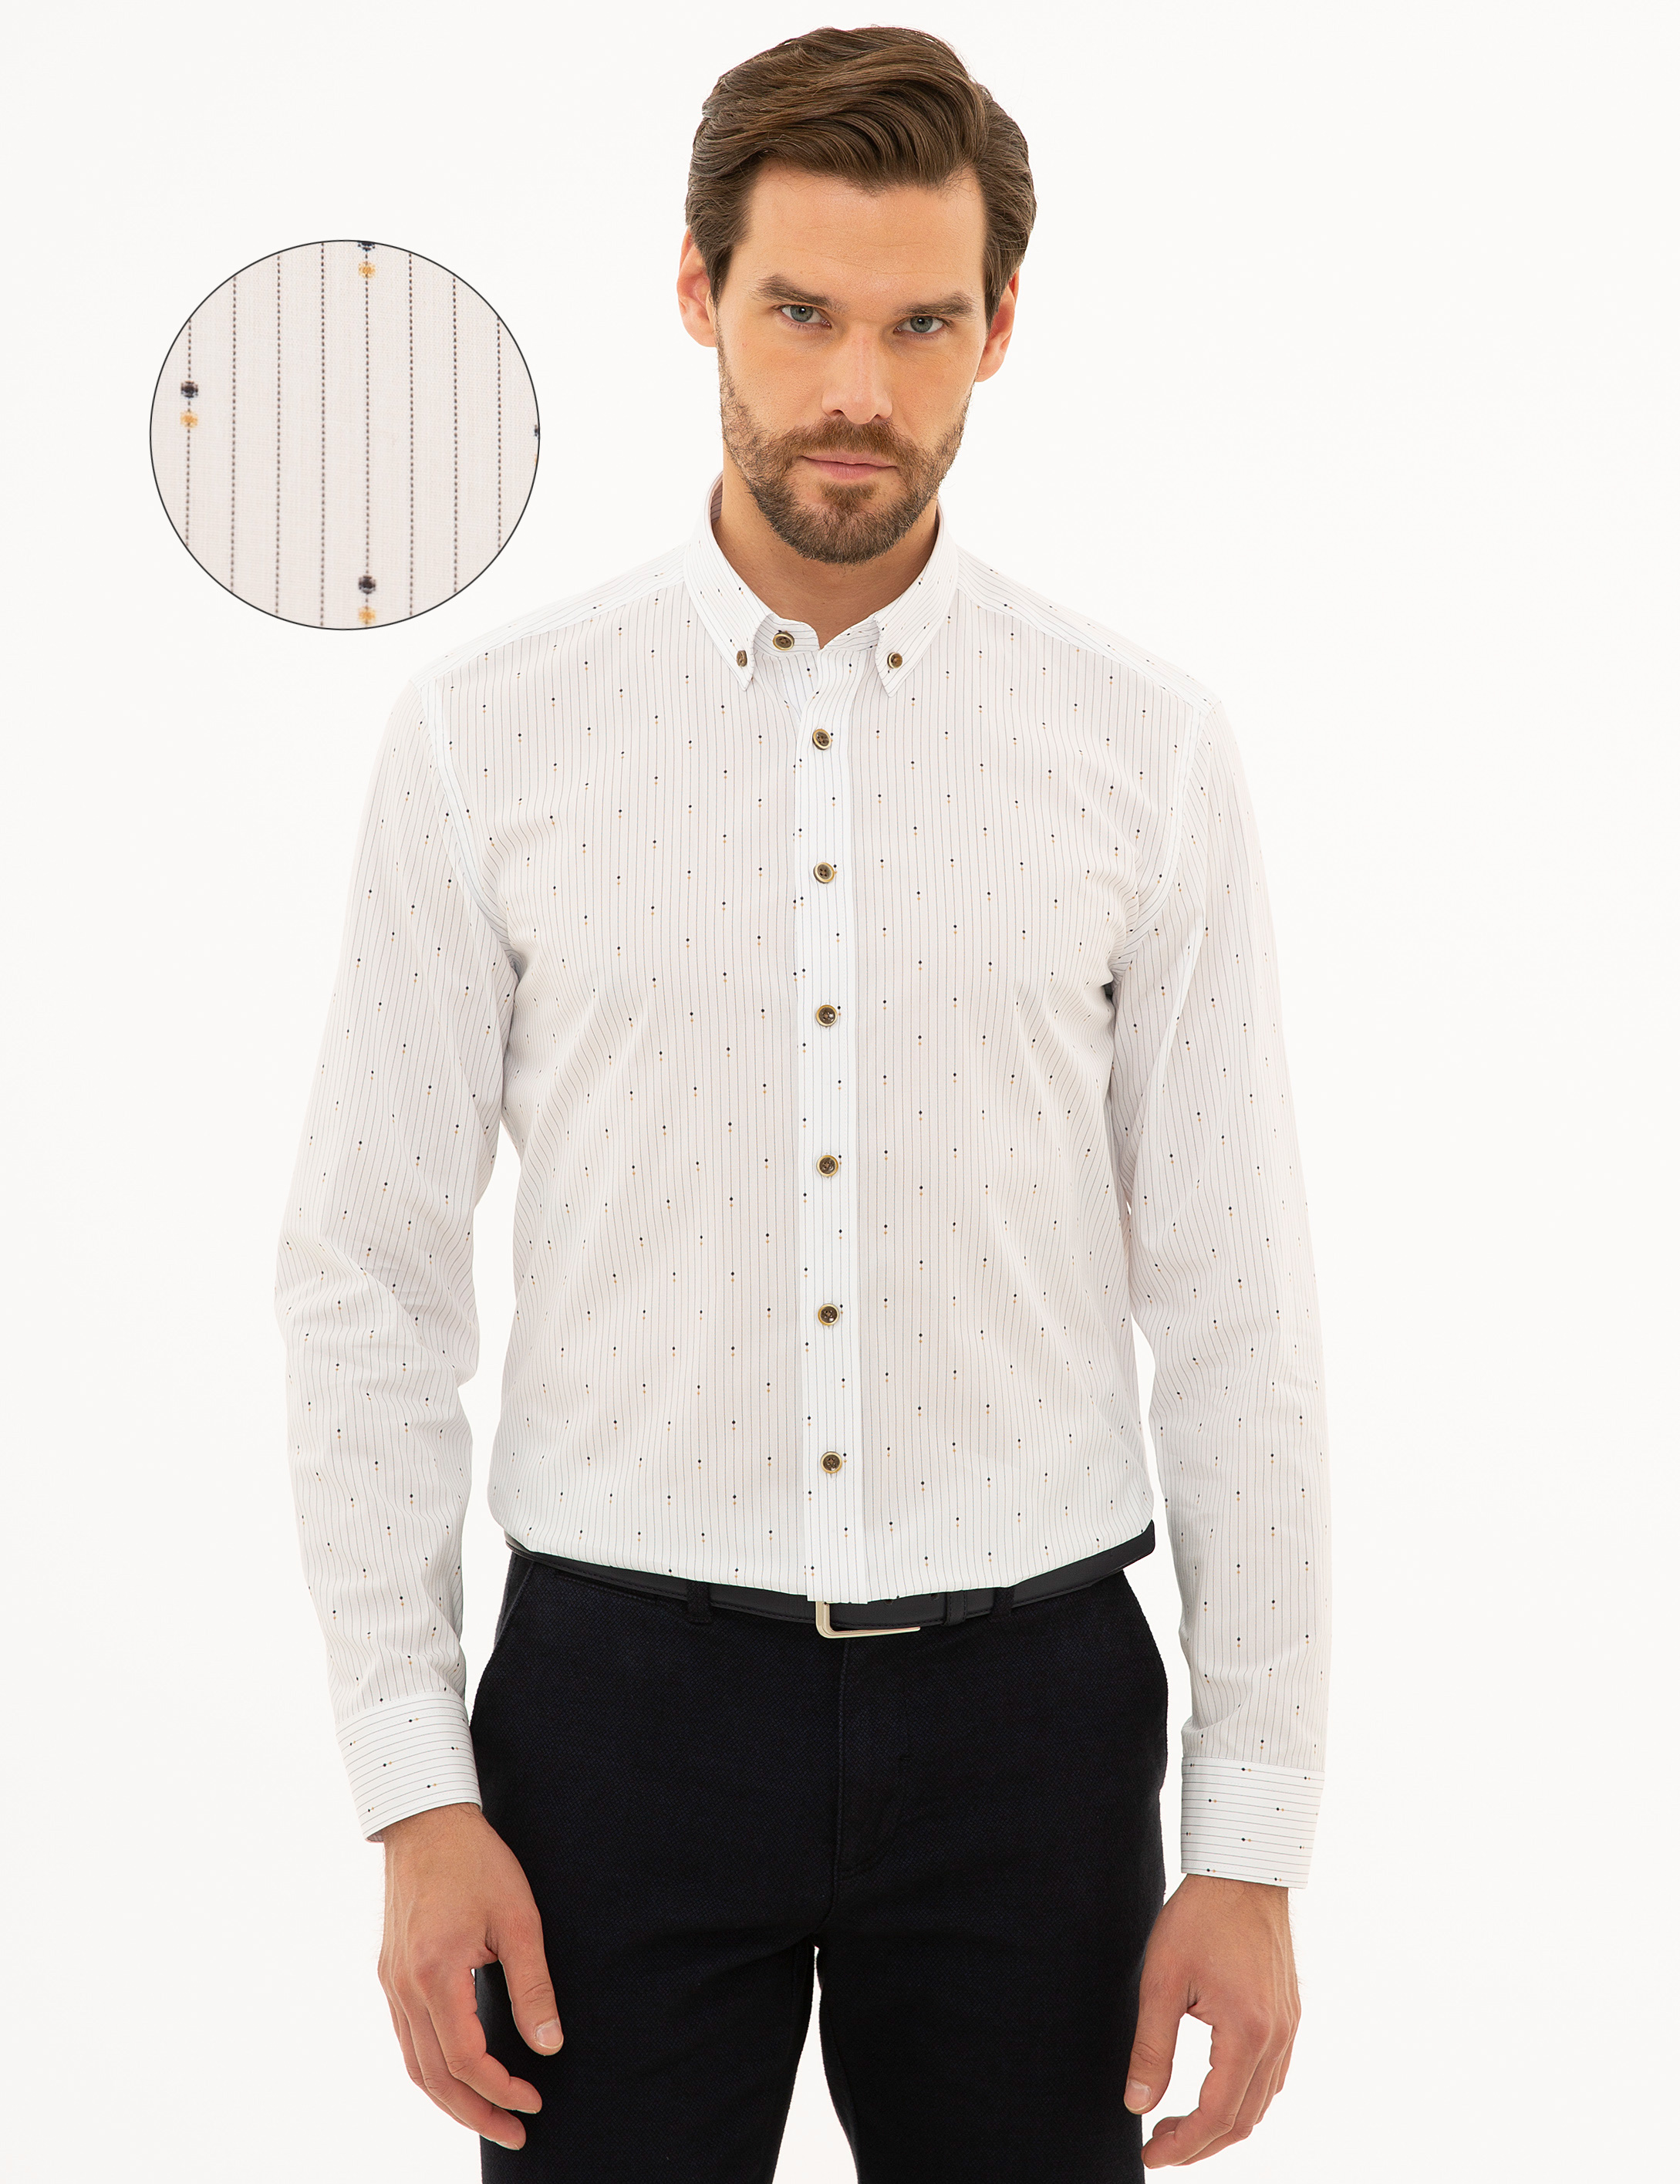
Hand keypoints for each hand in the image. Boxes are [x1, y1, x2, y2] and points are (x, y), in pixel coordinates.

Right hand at [374, 1801, 561, 2151]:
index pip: (466, 2059)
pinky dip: (432, 2070)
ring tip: (490, 2116)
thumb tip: (550, 2045)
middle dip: (475, 2114)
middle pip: (434, 2077)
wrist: (426, 1821)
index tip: (535, 2100)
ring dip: (451, 2100)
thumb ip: (533, 1985)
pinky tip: (459, 2076)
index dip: (501, 2089)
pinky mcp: (390, 1974)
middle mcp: (404, 1986)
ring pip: (414, 2065)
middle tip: (515, 2133)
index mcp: (437, 1972)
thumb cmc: (478, 1862)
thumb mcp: (519, 1918)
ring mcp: (391, 1982)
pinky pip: (406, 2040)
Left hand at [1123, 1874, 1299, 2165]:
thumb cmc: (1200, 1916)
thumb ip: (1151, 2048)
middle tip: (1159, 2144)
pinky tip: (1213, 2090)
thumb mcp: (1161, 1980)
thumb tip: (1138, 2104)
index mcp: (1247, 2031)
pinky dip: (1243, 2097)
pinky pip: (1272, 2076)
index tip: (1151, 2154)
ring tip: (1179, 2123)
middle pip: (1244, 2119)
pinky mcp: (1289, 2015)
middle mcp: (1277, 2037)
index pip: (1217, 2114)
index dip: (1183, 2144)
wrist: (1243, 1870)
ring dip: (1223, 2124)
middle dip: (1200, 2143)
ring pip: (1261, 2103)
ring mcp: (1289, 2027)